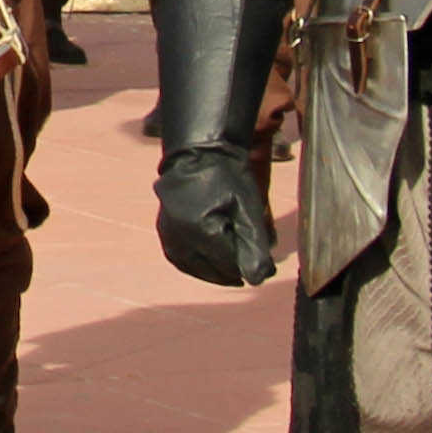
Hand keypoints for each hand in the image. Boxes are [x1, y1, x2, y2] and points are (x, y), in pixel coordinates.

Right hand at [154, 144, 276, 289]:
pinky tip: (212, 264)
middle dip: (234, 271)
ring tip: (234, 269)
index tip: (266, 265)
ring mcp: (168, 235)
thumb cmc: (227, 177)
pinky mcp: (164, 232)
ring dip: (215, 273)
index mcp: (201, 230)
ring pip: (195, 269)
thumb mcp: (248, 209)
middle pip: (212, 270)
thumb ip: (254, 246)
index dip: (250, 268)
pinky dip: (197, 266)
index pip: (229, 265)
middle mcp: (179, 236)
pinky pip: (181, 259)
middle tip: (254, 266)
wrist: (198, 152)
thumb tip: (258, 280)